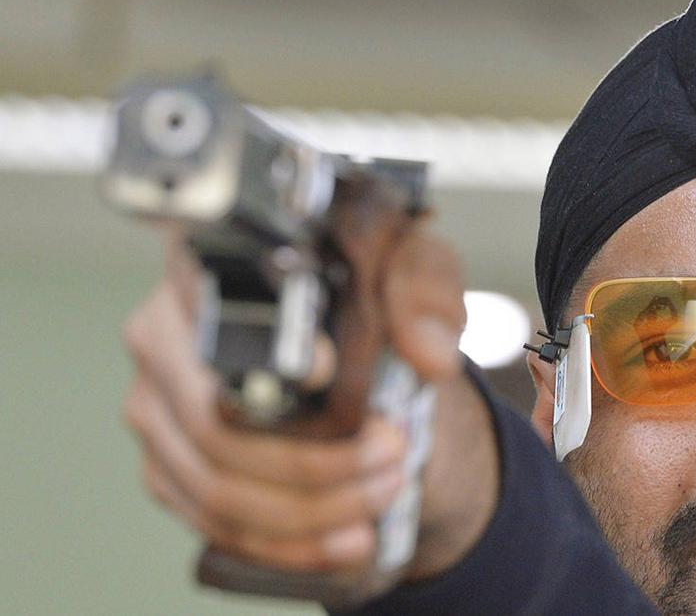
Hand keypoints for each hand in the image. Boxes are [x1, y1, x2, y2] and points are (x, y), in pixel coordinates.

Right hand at [123, 218, 497, 580]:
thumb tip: (429, 353)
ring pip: (216, 484)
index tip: (328, 374)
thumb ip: (423, 292)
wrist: (361, 346)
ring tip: (383, 492)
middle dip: (314, 458)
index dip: (264, 354)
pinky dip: (288, 542)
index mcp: (206, 265)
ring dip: (311, 508)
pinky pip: (214, 522)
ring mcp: (155, 405)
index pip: (215, 314)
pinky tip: (348, 538)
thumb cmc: (372, 292)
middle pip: (215, 422)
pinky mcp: (167, 464)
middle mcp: (162, 333)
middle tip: (392, 453)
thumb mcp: (412, 268)